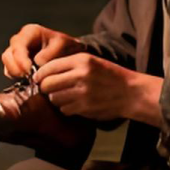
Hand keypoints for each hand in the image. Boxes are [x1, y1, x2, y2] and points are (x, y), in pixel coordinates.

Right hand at [1, 24, 86, 78]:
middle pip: (8, 55)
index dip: (20, 59)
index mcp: (30, 32)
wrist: (70, 53)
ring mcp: (17, 52)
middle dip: (15, 68)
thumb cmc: (66, 46)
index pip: (18, 46)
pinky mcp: (17, 64)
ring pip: (7, 64)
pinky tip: (27, 81)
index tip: (28, 70)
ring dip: (15, 73)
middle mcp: (20, 41)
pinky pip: (11, 71)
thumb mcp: (62, 45)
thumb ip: (49, 53)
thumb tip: (37, 63)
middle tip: (26, 77)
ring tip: (28, 80)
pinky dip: (17, 77)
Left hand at [33, 53, 162, 124]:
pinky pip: (64, 109)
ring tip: (64, 97)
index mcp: (81, 60)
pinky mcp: (85, 108)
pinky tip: (74, 104)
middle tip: (49, 90)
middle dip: (45, 88)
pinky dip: (66, 109)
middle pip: (47, 84)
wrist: (131, 92)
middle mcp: (80, 75)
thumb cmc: (109, 76)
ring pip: (54, 98)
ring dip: (56, 99)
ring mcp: (82, 92)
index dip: (40, 74)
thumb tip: (43, 72)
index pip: (49, 67)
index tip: (38, 79)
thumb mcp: (91, 61)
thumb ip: (69, 64)